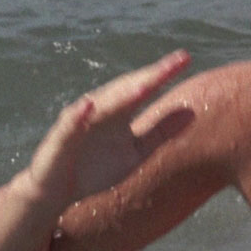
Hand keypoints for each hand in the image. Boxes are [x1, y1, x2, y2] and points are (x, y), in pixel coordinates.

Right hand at [23, 50, 194, 204]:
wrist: (58, 192)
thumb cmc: (97, 169)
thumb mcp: (136, 153)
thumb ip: (161, 133)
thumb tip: (191, 111)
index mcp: (120, 112)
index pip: (145, 88)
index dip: (164, 73)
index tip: (186, 58)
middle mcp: (101, 110)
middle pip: (127, 89)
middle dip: (149, 76)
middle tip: (174, 62)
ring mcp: (79, 122)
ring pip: (102, 103)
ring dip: (122, 93)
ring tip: (146, 84)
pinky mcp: (60, 139)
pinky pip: (69, 126)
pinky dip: (78, 116)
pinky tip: (89, 106)